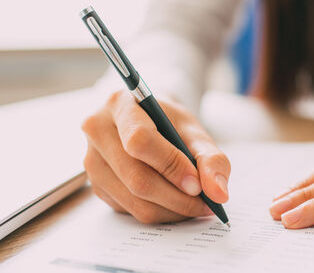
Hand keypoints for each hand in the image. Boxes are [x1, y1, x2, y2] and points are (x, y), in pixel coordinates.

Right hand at [82, 90, 229, 222]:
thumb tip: (218, 193)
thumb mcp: (194, 130)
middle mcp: (97, 131)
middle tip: (206, 203)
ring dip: (171, 210)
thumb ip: (212, 158)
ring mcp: (92, 160)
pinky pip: (129, 209)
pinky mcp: (96, 184)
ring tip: (195, 205)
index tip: (197, 184)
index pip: (140, 141)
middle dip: (177, 197)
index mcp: (120, 105)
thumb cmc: (169, 122)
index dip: (171, 166)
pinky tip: (175, 203)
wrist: (147, 120)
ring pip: (134, 200)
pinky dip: (159, 212)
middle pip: (137, 177)